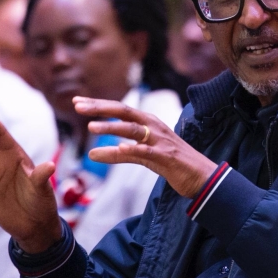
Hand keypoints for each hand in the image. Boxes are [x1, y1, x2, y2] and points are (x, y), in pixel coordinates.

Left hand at [74, 96, 216, 198]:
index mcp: (147, 122)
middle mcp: (153, 126)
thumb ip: (117, 154)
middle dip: (100, 108)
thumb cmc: (170, 163)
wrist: (201, 176)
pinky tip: (120, 149)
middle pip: (124, 112)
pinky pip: (147, 152)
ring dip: (111, 128)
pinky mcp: (167, 157)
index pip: (119, 109)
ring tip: (91, 128)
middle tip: (77, 106)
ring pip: (133, 130)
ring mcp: (160, 141)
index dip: (97, 105)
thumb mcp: (141, 157)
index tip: (76, 101)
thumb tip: (91, 154)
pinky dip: (133, 149)